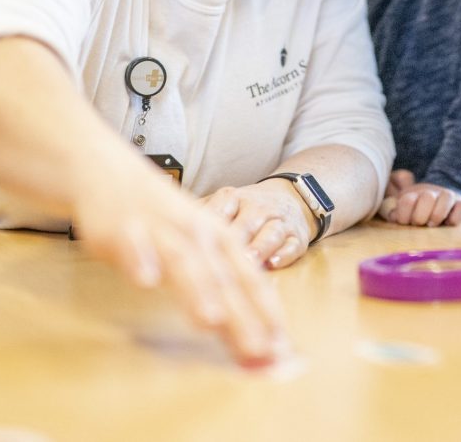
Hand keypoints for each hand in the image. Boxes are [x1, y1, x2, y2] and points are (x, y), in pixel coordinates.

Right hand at [73, 165, 286, 366]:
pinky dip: (140, 260)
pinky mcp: (123, 228)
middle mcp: (195, 233)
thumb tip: (240, 327)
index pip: (249, 277)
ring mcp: (160, 228)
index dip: (266, 310)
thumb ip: (217, 280)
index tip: (281, 347)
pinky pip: (133, 245)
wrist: (109, 171)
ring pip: (184, 260)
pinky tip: (146, 279)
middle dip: (242, 316)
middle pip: (222, 278)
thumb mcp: (197, 240)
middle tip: (259, 351)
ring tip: (211, 320)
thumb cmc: (160, 215)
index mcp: (217, 238)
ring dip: (198, 290)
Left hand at [200, 179, 316, 268]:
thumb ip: (198, 215)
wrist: (289, 198)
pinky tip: (274, 263)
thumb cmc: (245, 209)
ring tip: (249, 261)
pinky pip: (292, 245)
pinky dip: (284, 254)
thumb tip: (164, 230)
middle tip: (220, 258)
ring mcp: (279, 221)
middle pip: (246, 223)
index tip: (192, 242)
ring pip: (270, 233)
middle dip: (236, 240)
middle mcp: (257, 207)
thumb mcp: (222, 204)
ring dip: (259, 247)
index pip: (219, 209)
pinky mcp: (296, 237)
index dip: (207, 226)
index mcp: (233, 197)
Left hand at [378, 170, 460, 225]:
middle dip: (421, 215)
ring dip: (438, 213)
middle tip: (420, 224)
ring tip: (433, 224)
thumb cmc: (417, 213)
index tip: (405, 222)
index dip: (405, 213)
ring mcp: (449, 198)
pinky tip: (449, 224)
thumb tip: (393, 214)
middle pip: (427, 196)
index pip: (407, 200)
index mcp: (413, 195)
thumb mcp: (402, 211)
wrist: (442, 203)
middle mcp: (432, 193)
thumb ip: (392, 211)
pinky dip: (456, 217)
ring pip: (446, 197)